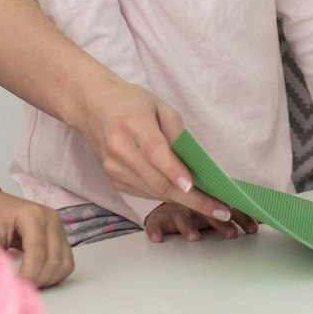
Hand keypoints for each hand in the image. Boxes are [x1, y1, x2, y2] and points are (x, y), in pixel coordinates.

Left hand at [0, 182, 75, 287]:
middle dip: (37, 279)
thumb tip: (4, 281)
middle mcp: (51, 219)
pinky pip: (66, 263)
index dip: (28, 275)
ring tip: (27, 281)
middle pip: (54, 261)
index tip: (14, 288)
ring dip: (48, 279)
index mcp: (33, 215)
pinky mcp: (61, 237)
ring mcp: (59, 227)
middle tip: (19, 287)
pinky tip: (36, 275)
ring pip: (64, 265)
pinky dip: (54, 275)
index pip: (38, 253)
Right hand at [77, 75, 235, 226]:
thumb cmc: (131, 102)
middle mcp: (119, 149)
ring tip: (211, 207)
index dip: (174, 170)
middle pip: (157, 181)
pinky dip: (167, 196)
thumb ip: (177, 133)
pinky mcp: (113, 180)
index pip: (154, 151)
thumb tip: (196, 164)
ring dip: (183, 202)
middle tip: (220, 210)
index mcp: (133, 123)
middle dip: (192, 199)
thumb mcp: (160, 106)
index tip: (194, 185)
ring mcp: (113, 168)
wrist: (92, 106)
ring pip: (153, 192)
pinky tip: (185, 196)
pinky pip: (145, 193)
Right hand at [144, 201, 257, 242]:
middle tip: (231, 234)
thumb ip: (236, 211)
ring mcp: (175, 208)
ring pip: (181, 216)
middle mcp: (194, 201)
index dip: (240, 216)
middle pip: (207, 211)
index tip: (253, 228)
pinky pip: (154, 222)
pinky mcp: (158, 217)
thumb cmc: (195, 199)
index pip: (227, 205)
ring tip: (194, 236)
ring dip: (188, 226)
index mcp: (210, 196)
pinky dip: (155, 229)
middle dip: (219, 223)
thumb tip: (263, 219)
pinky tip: (158, 237)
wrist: (158, 176)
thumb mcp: (216, 203)